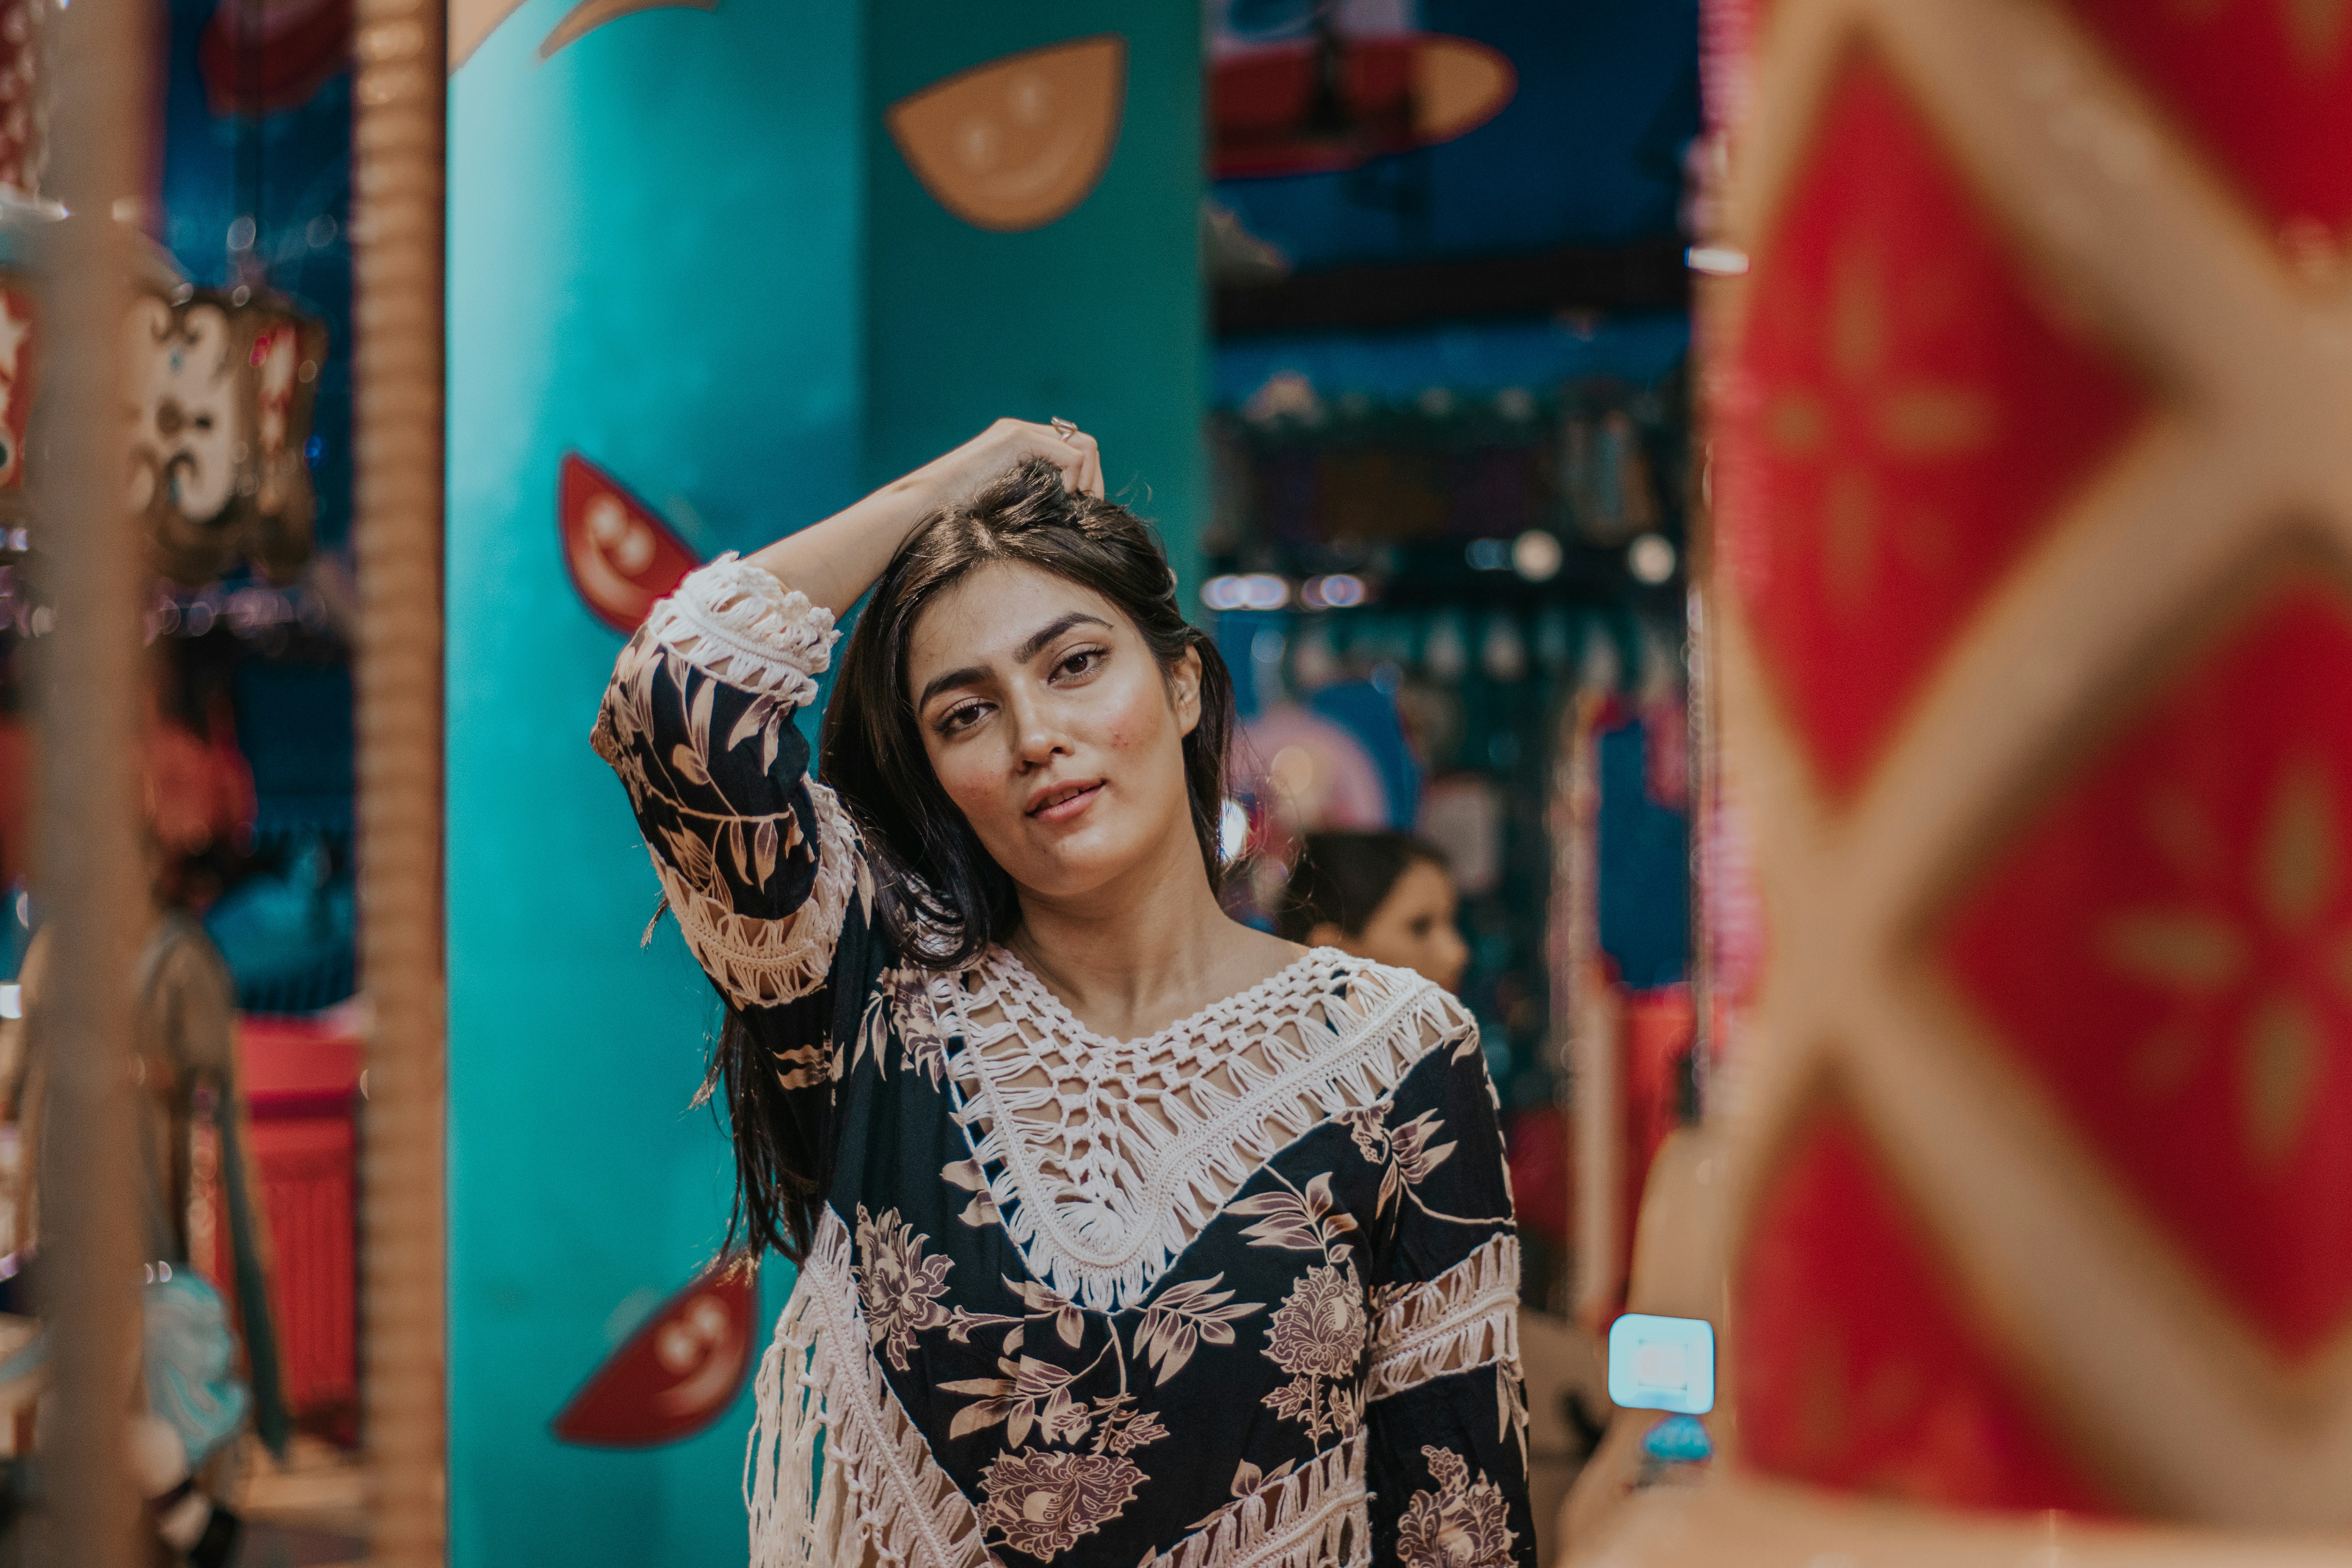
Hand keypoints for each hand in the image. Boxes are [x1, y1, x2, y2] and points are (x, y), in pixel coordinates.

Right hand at [905, 417, 1103, 508]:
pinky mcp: (1015, 439)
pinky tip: (1060, 500)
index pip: (1070, 451)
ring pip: (1084, 445)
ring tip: (1076, 505)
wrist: (923, 506)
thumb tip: (1065, 516)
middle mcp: (1020, 432)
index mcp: (1017, 446)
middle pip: (1083, 444)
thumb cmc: (957, 517)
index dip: (1085, 480)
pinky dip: (1073, 480)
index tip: (1083, 510)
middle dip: (1093, 479)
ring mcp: (1018, 432)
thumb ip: (1031, 499)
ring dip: (1088, 478)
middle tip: (1089, 509)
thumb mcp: (1004, 506)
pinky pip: (1070, 455)